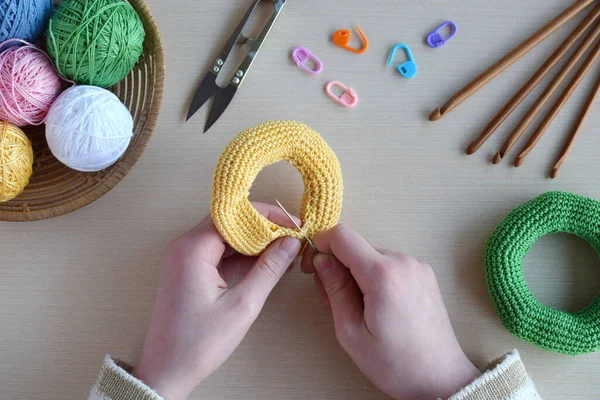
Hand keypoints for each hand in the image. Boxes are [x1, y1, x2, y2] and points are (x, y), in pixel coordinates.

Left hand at [133, 204, 300, 399]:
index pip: (234, 216)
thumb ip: (269, 270)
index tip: (293, 223)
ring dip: (254, 243)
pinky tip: (266, 264)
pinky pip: (218, 253)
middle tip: (293, 236)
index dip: (266, 216)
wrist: (166, 372)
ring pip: (225, 238)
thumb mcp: (242, 305)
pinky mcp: (187, 272)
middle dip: (263, 228)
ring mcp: (184, 259)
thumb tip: (291, 243)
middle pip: (229, 223)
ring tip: (286, 250)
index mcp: (192, 249)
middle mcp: (184, 247)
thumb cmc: (198, 343)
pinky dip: (241, 256)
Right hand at [301, 224, 479, 399]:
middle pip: (357, 246)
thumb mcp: (350, 331)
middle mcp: (403, 262)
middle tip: (333, 300)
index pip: (342, 236)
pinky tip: (376, 306)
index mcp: (383, 274)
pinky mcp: (424, 274)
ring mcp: (417, 266)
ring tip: (358, 309)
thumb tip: (321, 260)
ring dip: (357, 274)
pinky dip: (375, 277)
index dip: (321, 246)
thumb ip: (333, 289)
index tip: (313, 267)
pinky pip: (389, 264)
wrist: (440, 379)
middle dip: (338, 266)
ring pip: (372, 256)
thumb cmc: (396, 363)